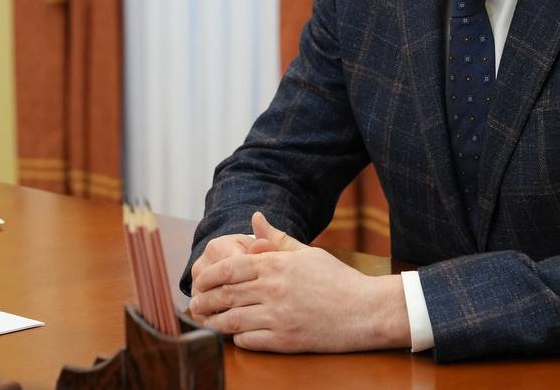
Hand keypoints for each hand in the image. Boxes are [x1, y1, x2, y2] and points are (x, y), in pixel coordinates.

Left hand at [186, 213, 408, 352]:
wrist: (365, 311)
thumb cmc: (337, 280)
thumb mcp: (307, 253)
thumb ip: (276, 239)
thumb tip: (255, 218)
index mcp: (277, 265)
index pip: (228, 268)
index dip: (208, 276)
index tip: (198, 281)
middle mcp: (274, 289)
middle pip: (225, 294)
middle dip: (204, 300)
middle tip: (193, 304)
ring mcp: (278, 316)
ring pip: (231, 320)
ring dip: (214, 321)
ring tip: (205, 321)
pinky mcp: (285, 341)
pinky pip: (249, 340)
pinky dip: (236, 338)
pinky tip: (234, 335)